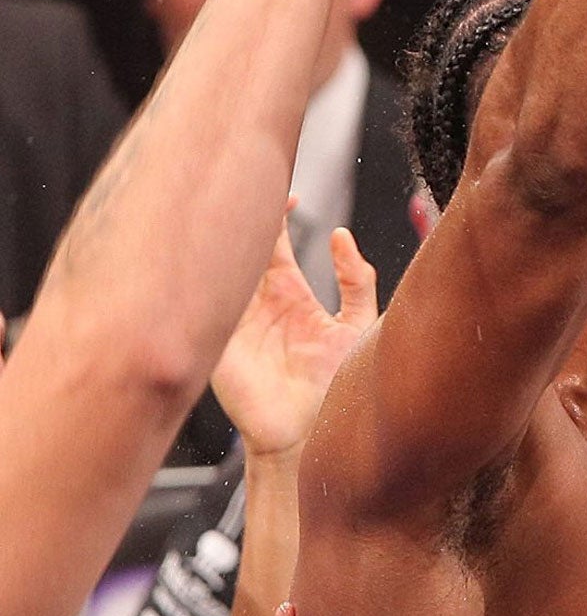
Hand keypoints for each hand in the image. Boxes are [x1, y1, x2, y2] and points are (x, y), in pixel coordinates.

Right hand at [211, 213, 377, 458]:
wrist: (311, 435)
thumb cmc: (335, 385)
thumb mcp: (357, 325)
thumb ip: (356, 281)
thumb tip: (340, 234)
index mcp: (288, 294)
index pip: (273, 242)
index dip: (274, 213)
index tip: (285, 190)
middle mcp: (255, 302)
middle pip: (240, 247)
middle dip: (241, 215)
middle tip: (246, 180)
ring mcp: (231, 320)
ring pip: (219, 270)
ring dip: (218, 240)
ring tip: (223, 203)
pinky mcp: (214, 344)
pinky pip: (203, 307)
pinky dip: (199, 281)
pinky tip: (203, 252)